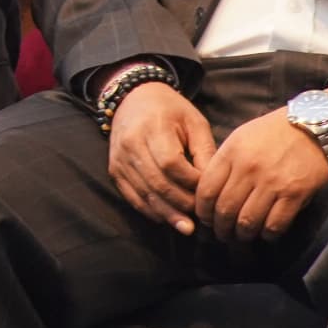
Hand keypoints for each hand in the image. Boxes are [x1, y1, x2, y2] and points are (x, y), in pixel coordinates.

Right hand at [104, 78, 211, 232]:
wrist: (133, 98)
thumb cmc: (171, 110)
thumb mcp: (194, 122)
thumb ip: (205, 152)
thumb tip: (213, 186)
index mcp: (153, 127)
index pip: (172, 164)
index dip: (190, 182)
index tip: (208, 192)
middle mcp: (131, 144)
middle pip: (157, 182)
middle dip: (181, 203)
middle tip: (202, 217)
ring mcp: (120, 159)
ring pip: (144, 194)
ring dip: (167, 213)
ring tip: (187, 228)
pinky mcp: (115, 170)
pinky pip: (132, 197)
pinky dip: (150, 211)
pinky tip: (166, 219)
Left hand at [193, 114, 327, 240]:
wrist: (314, 125)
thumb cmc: (274, 132)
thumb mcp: (241, 137)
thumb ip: (224, 163)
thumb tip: (210, 192)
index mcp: (232, 153)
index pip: (207, 191)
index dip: (203, 211)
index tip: (206, 219)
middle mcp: (249, 168)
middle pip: (225, 210)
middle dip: (221, 229)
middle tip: (223, 235)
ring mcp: (272, 182)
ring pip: (247, 221)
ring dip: (242, 235)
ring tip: (242, 237)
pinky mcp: (295, 193)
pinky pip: (275, 224)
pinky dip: (268, 235)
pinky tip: (266, 233)